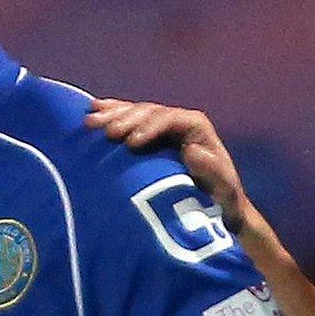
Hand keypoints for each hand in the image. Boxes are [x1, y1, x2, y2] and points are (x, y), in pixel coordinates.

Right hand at [85, 100, 259, 234]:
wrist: (216, 205)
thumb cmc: (221, 199)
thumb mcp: (224, 189)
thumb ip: (212, 171)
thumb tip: (192, 150)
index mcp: (197, 129)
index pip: (171, 119)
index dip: (150, 127)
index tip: (131, 143)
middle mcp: (180, 122)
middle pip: (150, 112)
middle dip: (126, 120)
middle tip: (106, 133)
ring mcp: (164, 127)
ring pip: (136, 113)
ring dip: (113, 115)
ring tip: (91, 122)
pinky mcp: (151, 135)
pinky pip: (130, 119)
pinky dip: (112, 114)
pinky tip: (92, 110)